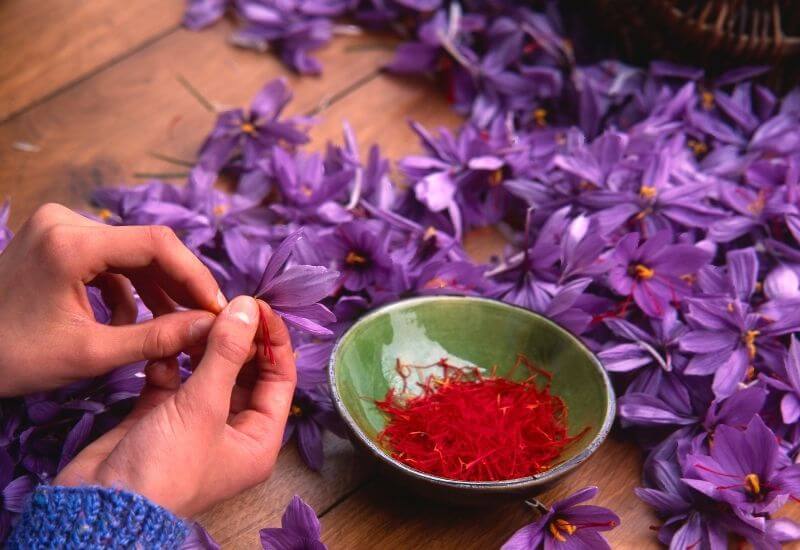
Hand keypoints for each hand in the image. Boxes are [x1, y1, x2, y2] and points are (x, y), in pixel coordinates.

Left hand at [0, 203, 225, 395]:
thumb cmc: (13, 358)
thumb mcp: (90, 354)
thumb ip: (156, 338)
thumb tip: (210, 329)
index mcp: (70, 243)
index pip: (156, 244)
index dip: (195, 276)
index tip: (218, 309)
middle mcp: (66, 222)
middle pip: (146, 246)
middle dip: (179, 286)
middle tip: (205, 320)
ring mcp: (59, 227)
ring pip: (131, 253)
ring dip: (155, 290)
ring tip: (172, 327)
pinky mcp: (56, 239)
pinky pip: (109, 259)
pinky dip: (127, 288)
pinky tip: (130, 321)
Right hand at [55, 297, 296, 516]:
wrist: (99, 505)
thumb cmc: (165, 467)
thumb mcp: (204, 406)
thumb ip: (227, 353)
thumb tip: (249, 307)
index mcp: (259, 438)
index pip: (280, 378)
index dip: (272, 340)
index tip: (256, 305)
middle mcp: (232, 431)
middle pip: (244, 372)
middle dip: (233, 340)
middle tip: (219, 308)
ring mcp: (195, 423)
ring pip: (207, 373)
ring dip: (199, 347)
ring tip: (190, 321)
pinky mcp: (160, 417)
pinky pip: (173, 381)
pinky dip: (168, 364)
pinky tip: (161, 351)